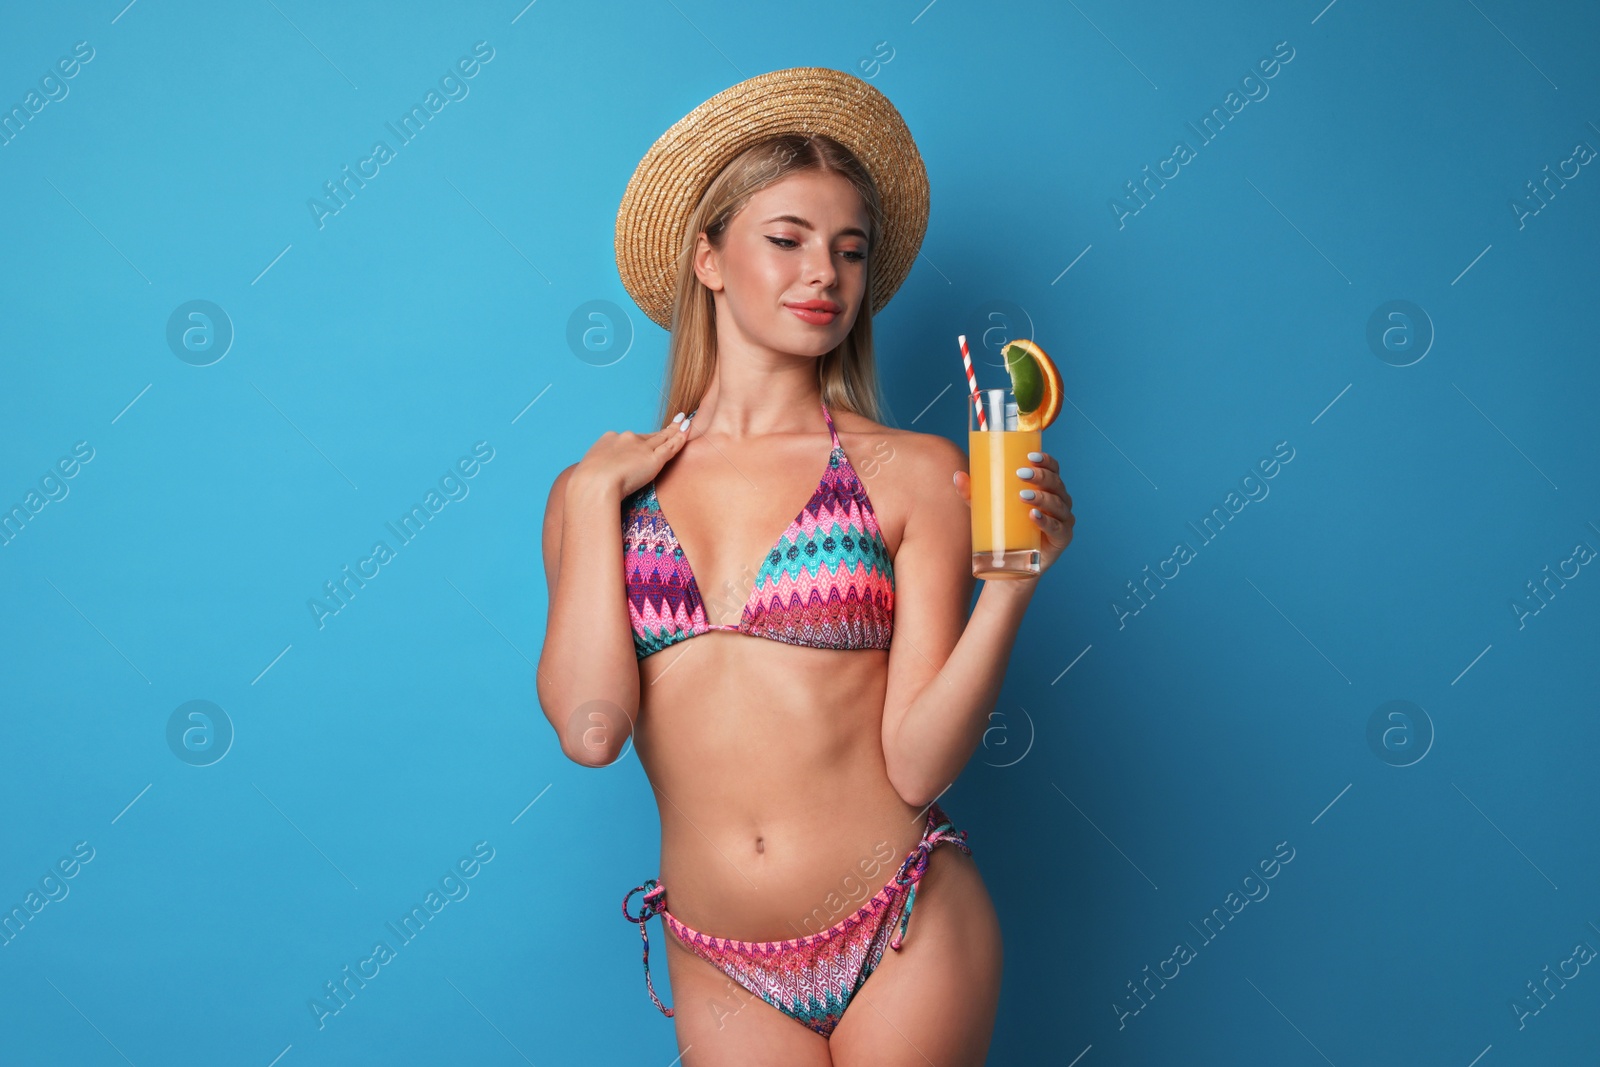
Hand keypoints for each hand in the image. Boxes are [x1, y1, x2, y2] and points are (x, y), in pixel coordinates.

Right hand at [573, 412, 693, 498]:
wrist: (594, 484)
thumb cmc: (587, 484)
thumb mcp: (589, 471)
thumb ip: (598, 470)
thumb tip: (596, 478)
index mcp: (609, 439)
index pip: (629, 439)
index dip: (640, 440)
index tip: (646, 440)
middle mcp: (627, 438)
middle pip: (648, 435)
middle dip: (660, 432)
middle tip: (674, 424)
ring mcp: (642, 447)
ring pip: (662, 437)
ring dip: (675, 430)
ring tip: (685, 423)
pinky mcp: (654, 458)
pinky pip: (671, 446)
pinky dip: (680, 438)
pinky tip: (688, 431)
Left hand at [952, 449, 1074, 574]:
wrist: (1013, 566)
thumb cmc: (1004, 529)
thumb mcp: (986, 509)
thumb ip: (973, 494)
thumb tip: (958, 476)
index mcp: (1047, 488)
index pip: (1053, 468)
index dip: (1045, 460)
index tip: (1029, 456)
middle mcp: (1060, 501)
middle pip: (1056, 483)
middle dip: (1040, 476)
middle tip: (1020, 474)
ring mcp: (1063, 520)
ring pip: (1057, 504)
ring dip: (1042, 497)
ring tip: (1022, 495)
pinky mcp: (1062, 539)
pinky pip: (1058, 529)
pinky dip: (1047, 522)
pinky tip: (1034, 516)